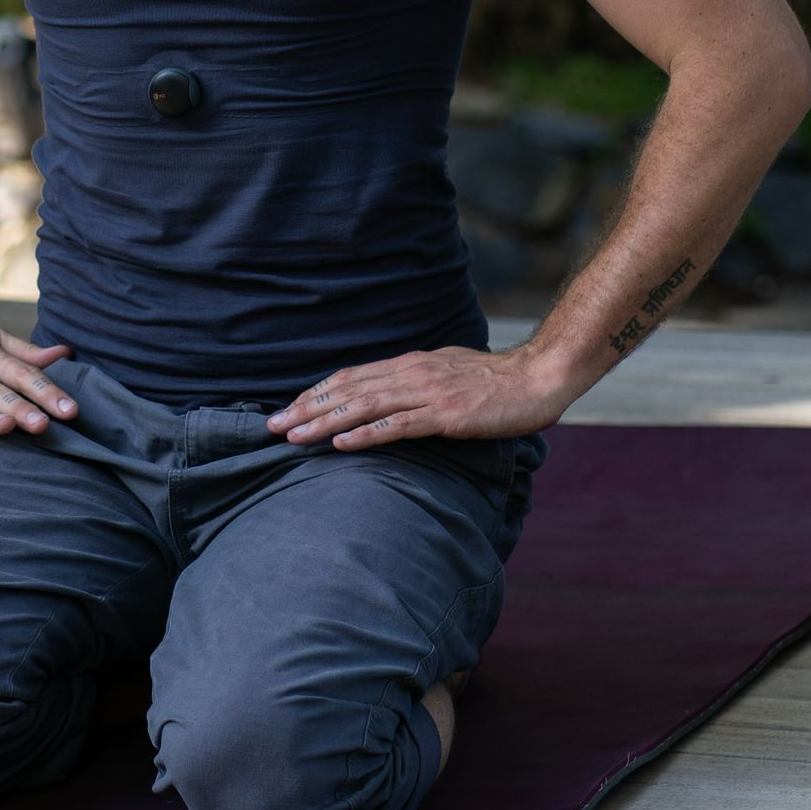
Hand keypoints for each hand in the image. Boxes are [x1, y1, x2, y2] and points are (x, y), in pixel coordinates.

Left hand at [265, 343, 567, 450]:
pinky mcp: (446, 414)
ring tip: (295, 436)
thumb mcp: (446, 373)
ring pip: (365, 406)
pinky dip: (367, 434)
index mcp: (410, 364)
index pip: (352, 376)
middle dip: (307, 408)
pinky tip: (343, 444)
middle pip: (348, 389)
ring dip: (326, 422)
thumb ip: (416, 381)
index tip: (288, 408)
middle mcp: (412, 373)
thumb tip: (388, 392)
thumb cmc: (496, 382)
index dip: (316, 392)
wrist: (538, 378)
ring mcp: (428, 393)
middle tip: (272, 426)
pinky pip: (399, 425)